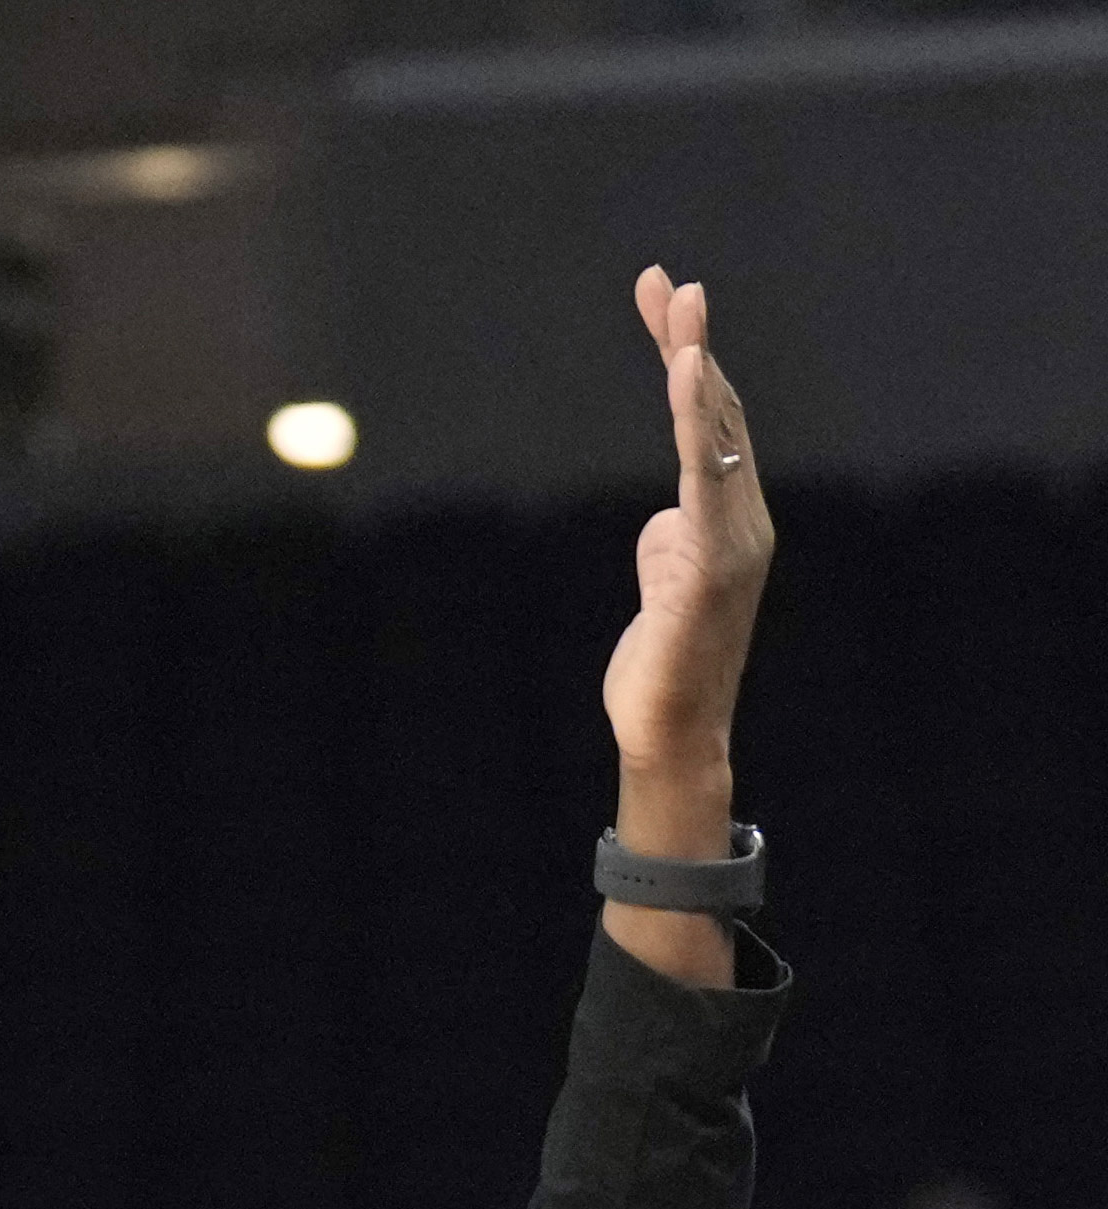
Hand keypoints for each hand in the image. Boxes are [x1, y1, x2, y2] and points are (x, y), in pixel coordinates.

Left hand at [599, 268, 771, 785]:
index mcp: (728, 517)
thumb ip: (669, 540)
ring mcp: (733, 540)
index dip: (688, 360)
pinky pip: (705, 481)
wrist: (670, 732)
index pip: (709, 422)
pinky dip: (697, 425)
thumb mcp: (661, 581)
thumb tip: (664, 520)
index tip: (662, 302)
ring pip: (716, 438)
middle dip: (690, 344)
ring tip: (683, 310)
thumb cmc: (663, 663)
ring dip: (697, 370)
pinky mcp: (712, 566)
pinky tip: (687, 379)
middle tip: (669, 283)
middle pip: (716, 414)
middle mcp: (742, 518)